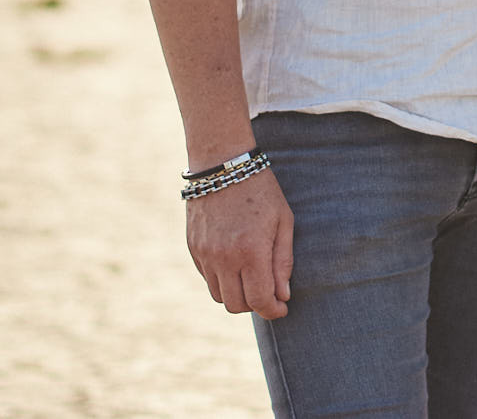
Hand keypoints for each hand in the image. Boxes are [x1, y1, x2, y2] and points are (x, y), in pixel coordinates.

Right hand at [186, 168, 293, 318]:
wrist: (223, 164)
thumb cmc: (261, 191)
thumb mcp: (283, 221)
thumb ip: (283, 261)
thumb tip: (283, 296)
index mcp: (251, 251)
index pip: (260, 299)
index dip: (273, 310)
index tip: (282, 308)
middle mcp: (224, 257)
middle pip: (236, 305)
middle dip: (255, 305)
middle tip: (268, 293)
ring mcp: (205, 254)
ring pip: (219, 296)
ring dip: (237, 294)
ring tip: (252, 278)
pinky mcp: (193, 249)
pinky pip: (207, 279)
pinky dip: (222, 280)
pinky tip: (235, 263)